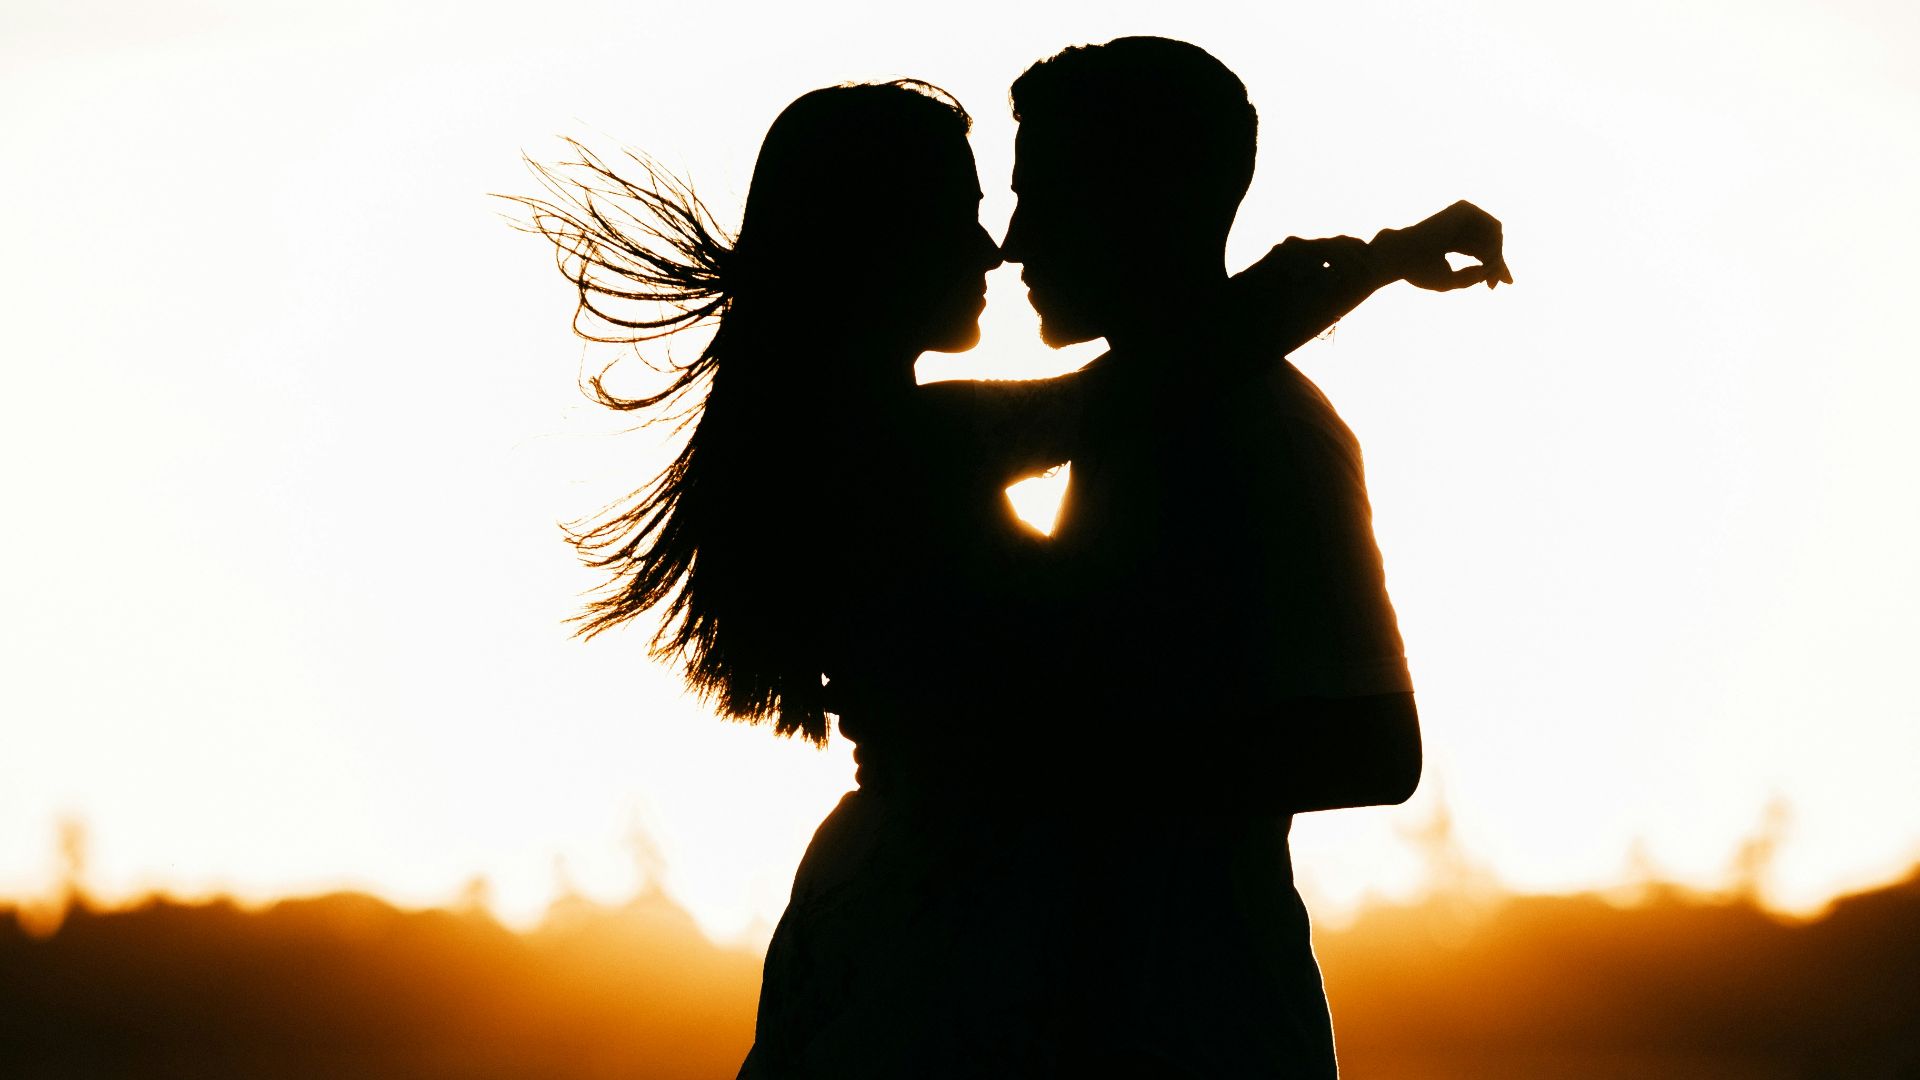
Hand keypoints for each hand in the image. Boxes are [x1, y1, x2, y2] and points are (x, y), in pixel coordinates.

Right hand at [1372, 200, 1512, 291]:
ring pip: (1494, 236)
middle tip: (1494, 284)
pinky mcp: (1465, 208)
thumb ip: (1471, 277)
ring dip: (1495, 256)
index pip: (1478, 251)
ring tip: (1485, 272)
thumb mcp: (1450, 280)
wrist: (1401, 255)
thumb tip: (1491, 273)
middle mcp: (1457, 226)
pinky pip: (1493, 227)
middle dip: (1496, 264)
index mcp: (1450, 240)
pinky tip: (1486, 258)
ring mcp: (1461, 216)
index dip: (1490, 267)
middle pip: (1488, 244)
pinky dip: (1494, 244)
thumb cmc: (1419, 270)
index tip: (1496, 285)